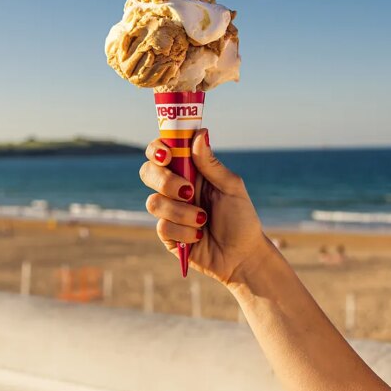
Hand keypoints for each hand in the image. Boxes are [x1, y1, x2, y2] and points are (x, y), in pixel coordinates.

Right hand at [139, 129, 268, 284]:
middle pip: (147, 172)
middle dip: (164, 181)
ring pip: (154, 202)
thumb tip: (199, 133)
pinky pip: (163, 227)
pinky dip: (185, 232)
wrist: (243, 256)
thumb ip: (211, 163)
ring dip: (182, 212)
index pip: (162, 152)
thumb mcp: (232, 187)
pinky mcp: (167, 235)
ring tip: (204, 220)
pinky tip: (199, 236)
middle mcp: (175, 188)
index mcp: (190, 171)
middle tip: (188, 190)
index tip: (167, 154)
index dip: (157, 149)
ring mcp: (169, 212)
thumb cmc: (241, 219)